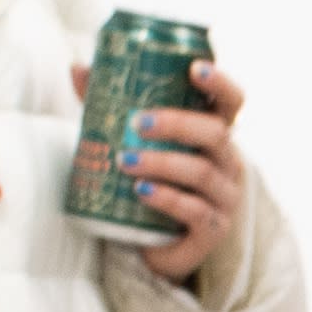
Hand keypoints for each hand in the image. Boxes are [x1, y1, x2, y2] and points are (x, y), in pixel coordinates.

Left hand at [92, 55, 250, 287]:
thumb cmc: (152, 182)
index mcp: (215, 135)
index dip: (220, 83)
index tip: (195, 68)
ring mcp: (225, 197)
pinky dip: (166, 198)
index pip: (232, 102)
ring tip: (125, 161)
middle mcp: (229, 163)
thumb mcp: (137, 143)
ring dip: (162, 163)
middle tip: (137, 123)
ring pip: (202, 173)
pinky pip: (194, 211)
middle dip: (177, 124)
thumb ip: (112, 107)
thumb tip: (78, 69)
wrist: (155, 243)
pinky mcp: (213, 229)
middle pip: (216, 134)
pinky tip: (141, 191)